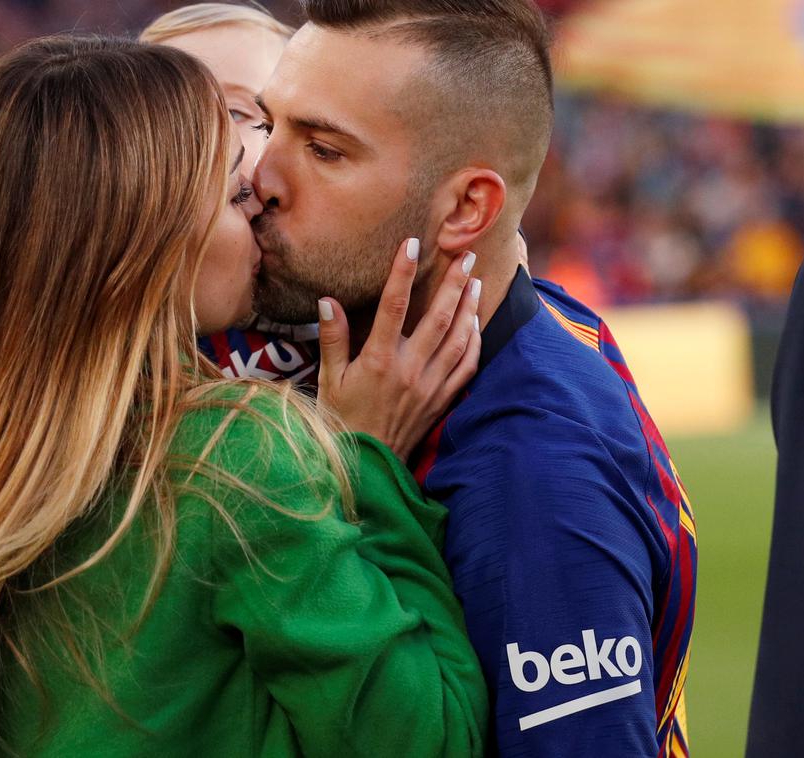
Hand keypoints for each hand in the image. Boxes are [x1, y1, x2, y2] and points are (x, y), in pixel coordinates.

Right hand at [316, 239, 481, 459]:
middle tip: (466, 255)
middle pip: (438, 317)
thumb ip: (333, 340)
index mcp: (379, 361)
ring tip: (475, 282)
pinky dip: (474, 342)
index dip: (403, 272)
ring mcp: (430, 386)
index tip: (412, 243)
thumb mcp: (329, 380)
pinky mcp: (441, 401)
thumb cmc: (341, 422)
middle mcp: (409, 370)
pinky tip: (475, 325)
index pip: (394, 306)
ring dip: (469, 308)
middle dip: (453, 283)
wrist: (366, 467)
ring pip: (458, 339)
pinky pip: (466, 367)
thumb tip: (327, 302)